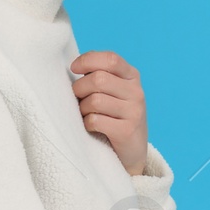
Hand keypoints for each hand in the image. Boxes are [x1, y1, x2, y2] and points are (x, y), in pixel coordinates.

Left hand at [70, 51, 147, 175]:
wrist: (132, 151)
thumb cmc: (113, 115)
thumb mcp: (112, 90)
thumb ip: (99, 75)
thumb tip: (74, 65)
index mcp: (132, 76)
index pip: (110, 59)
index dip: (87, 60)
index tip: (73, 68)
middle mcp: (136, 92)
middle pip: (98, 79)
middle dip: (79, 88)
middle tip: (78, 98)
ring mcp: (134, 112)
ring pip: (94, 101)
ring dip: (83, 109)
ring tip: (86, 114)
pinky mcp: (127, 131)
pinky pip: (95, 121)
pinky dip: (87, 124)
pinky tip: (92, 127)